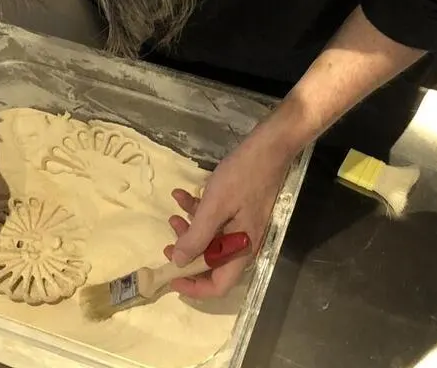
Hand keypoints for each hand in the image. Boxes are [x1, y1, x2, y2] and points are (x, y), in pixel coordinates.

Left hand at [165, 125, 295, 297]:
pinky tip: (182, 194)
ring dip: (190, 230)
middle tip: (167, 243)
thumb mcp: (214, 206)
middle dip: (187, 255)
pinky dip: (198, 211)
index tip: (171, 277)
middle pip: (212, 264)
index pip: (219, 286)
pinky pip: (215, 220)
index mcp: (241, 249)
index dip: (194, 287)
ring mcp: (242, 227)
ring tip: (173, 213)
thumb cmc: (242, 177)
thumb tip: (179, 261)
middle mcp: (242, 244)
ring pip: (211, 241)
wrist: (269, 148)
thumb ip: (197, 236)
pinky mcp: (239, 211)